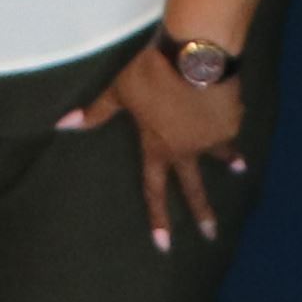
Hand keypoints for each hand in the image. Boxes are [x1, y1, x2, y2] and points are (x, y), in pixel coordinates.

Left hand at [61, 30, 250, 252]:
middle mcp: (188, 149)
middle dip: (202, 213)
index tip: (164, 245)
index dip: (158, 217)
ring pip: (219, 152)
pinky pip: (228, 122)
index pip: (154, 189)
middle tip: (210, 234)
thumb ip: (97, 112)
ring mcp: (213, 136)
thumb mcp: (120, 91)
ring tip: (239, 169)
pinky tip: (226, 106)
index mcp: (159, 147)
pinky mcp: (232, 119)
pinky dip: (226, 117)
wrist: (196, 55)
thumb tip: (62, 126)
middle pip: (194, 187)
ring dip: (230, 161)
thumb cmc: (152, 74)